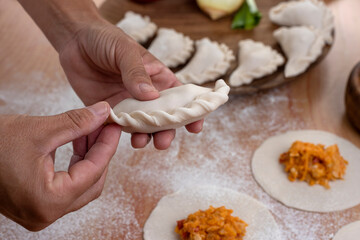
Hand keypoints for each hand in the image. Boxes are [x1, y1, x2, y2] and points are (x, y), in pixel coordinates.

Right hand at [0, 102, 120, 230]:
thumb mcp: (39, 130)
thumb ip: (77, 122)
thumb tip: (104, 112)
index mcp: (49, 201)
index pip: (93, 171)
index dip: (108, 145)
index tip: (115, 125)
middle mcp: (47, 213)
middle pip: (92, 182)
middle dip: (101, 152)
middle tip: (105, 127)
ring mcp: (41, 211)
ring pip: (82, 185)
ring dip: (90, 157)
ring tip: (91, 130)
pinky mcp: (37, 203)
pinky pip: (68, 185)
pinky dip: (76, 164)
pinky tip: (78, 141)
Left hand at [58, 22, 202, 149]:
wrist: (75, 41)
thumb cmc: (106, 39)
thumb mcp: (125, 50)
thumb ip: (137, 73)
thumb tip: (151, 97)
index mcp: (158, 78)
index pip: (181, 98)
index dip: (191, 112)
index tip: (195, 127)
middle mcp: (147, 95)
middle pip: (164, 118)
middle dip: (167, 131)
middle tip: (163, 141)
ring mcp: (129, 104)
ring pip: (143, 127)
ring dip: (146, 137)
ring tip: (141, 141)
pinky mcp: (110, 111)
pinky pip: (119, 126)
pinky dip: (122, 135)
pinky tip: (121, 137)